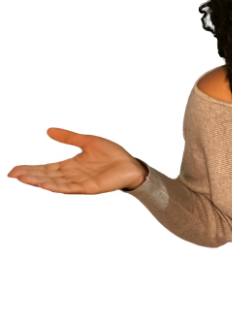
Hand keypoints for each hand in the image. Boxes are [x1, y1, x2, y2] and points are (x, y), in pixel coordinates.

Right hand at [7, 128, 147, 193]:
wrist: (131, 165)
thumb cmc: (113, 155)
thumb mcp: (87, 141)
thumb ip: (69, 138)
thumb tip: (48, 130)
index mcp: (70, 165)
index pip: (46, 168)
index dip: (30, 169)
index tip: (14, 170)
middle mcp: (72, 175)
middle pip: (46, 176)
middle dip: (30, 175)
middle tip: (13, 174)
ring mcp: (80, 183)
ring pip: (55, 183)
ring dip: (39, 181)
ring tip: (24, 179)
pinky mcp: (89, 188)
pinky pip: (71, 188)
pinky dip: (58, 187)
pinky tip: (46, 185)